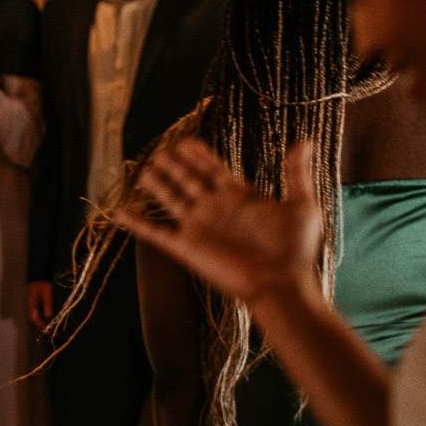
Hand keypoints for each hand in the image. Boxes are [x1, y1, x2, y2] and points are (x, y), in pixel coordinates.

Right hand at [26, 281, 53, 331]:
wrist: (38, 271)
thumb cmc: (43, 282)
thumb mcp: (47, 292)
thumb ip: (48, 304)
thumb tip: (48, 317)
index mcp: (32, 303)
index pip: (35, 318)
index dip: (41, 325)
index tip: (48, 330)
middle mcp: (31, 304)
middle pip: (35, 317)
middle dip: (42, 324)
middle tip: (50, 329)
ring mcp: (32, 302)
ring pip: (36, 314)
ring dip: (42, 320)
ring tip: (50, 324)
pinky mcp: (35, 299)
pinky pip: (38, 310)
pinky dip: (43, 314)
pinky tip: (48, 316)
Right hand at [112, 139, 322, 306]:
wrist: (281, 283)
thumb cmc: (294, 248)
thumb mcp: (301, 204)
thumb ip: (295, 172)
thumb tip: (305, 141)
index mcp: (239, 197)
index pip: (212, 170)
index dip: (200, 156)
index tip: (187, 141)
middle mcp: (214, 209)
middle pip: (188, 180)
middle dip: (175, 166)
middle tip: (161, 151)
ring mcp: (198, 227)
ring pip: (171, 199)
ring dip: (158, 185)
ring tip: (144, 170)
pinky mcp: (186, 246)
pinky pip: (156, 232)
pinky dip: (137, 223)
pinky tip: (120, 213)